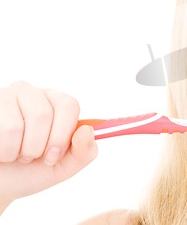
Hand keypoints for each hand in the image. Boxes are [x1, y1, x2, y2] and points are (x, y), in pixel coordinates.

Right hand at [0, 81, 96, 212]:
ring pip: (16, 126)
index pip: (69, 105)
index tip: (52, 157)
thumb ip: (84, 152)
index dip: (62, 135)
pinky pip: (0, 131)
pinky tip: (1, 150)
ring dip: (16, 151)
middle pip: (42, 115)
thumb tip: (87, 131)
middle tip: (30, 156)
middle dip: (36, 147)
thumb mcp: (63, 166)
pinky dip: (2, 151)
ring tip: (14, 153)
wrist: (0, 182)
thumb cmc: (31, 170)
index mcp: (57, 103)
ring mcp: (7, 97)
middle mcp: (33, 94)